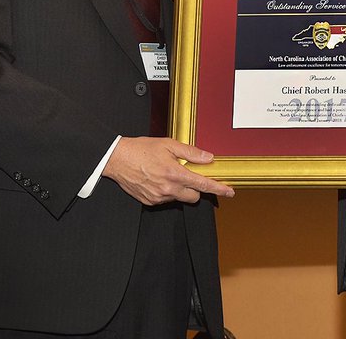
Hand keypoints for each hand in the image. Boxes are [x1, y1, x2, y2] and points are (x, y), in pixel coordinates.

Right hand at [102, 136, 234, 205]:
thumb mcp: (168, 144)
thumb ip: (190, 152)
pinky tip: (157, 180)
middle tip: (188, 176)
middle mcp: (168, 188)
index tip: (229, 192)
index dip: (219, 189)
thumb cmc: (141, 149)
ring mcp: (158, 197)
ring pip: (179, 198)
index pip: (203, 185)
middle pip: (194, 197)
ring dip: (179, 189)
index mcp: (175, 173)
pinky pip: (165, 200)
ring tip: (167, 174)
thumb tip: (208, 158)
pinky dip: (167, 192)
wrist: (116, 159)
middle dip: (195, 189)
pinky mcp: (149, 201)